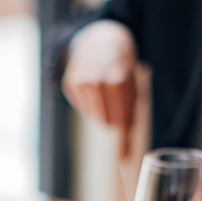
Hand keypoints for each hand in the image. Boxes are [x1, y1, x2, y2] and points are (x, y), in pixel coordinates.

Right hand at [62, 20, 137, 157]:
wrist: (100, 40)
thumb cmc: (121, 69)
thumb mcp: (133, 88)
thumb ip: (130, 120)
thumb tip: (124, 158)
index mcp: (117, 79)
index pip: (120, 120)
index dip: (123, 141)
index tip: (124, 159)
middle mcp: (96, 80)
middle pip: (105, 121)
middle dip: (113, 120)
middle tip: (116, 108)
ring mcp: (80, 81)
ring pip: (93, 116)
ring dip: (101, 112)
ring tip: (105, 95)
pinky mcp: (69, 82)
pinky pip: (81, 107)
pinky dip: (88, 104)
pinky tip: (93, 91)